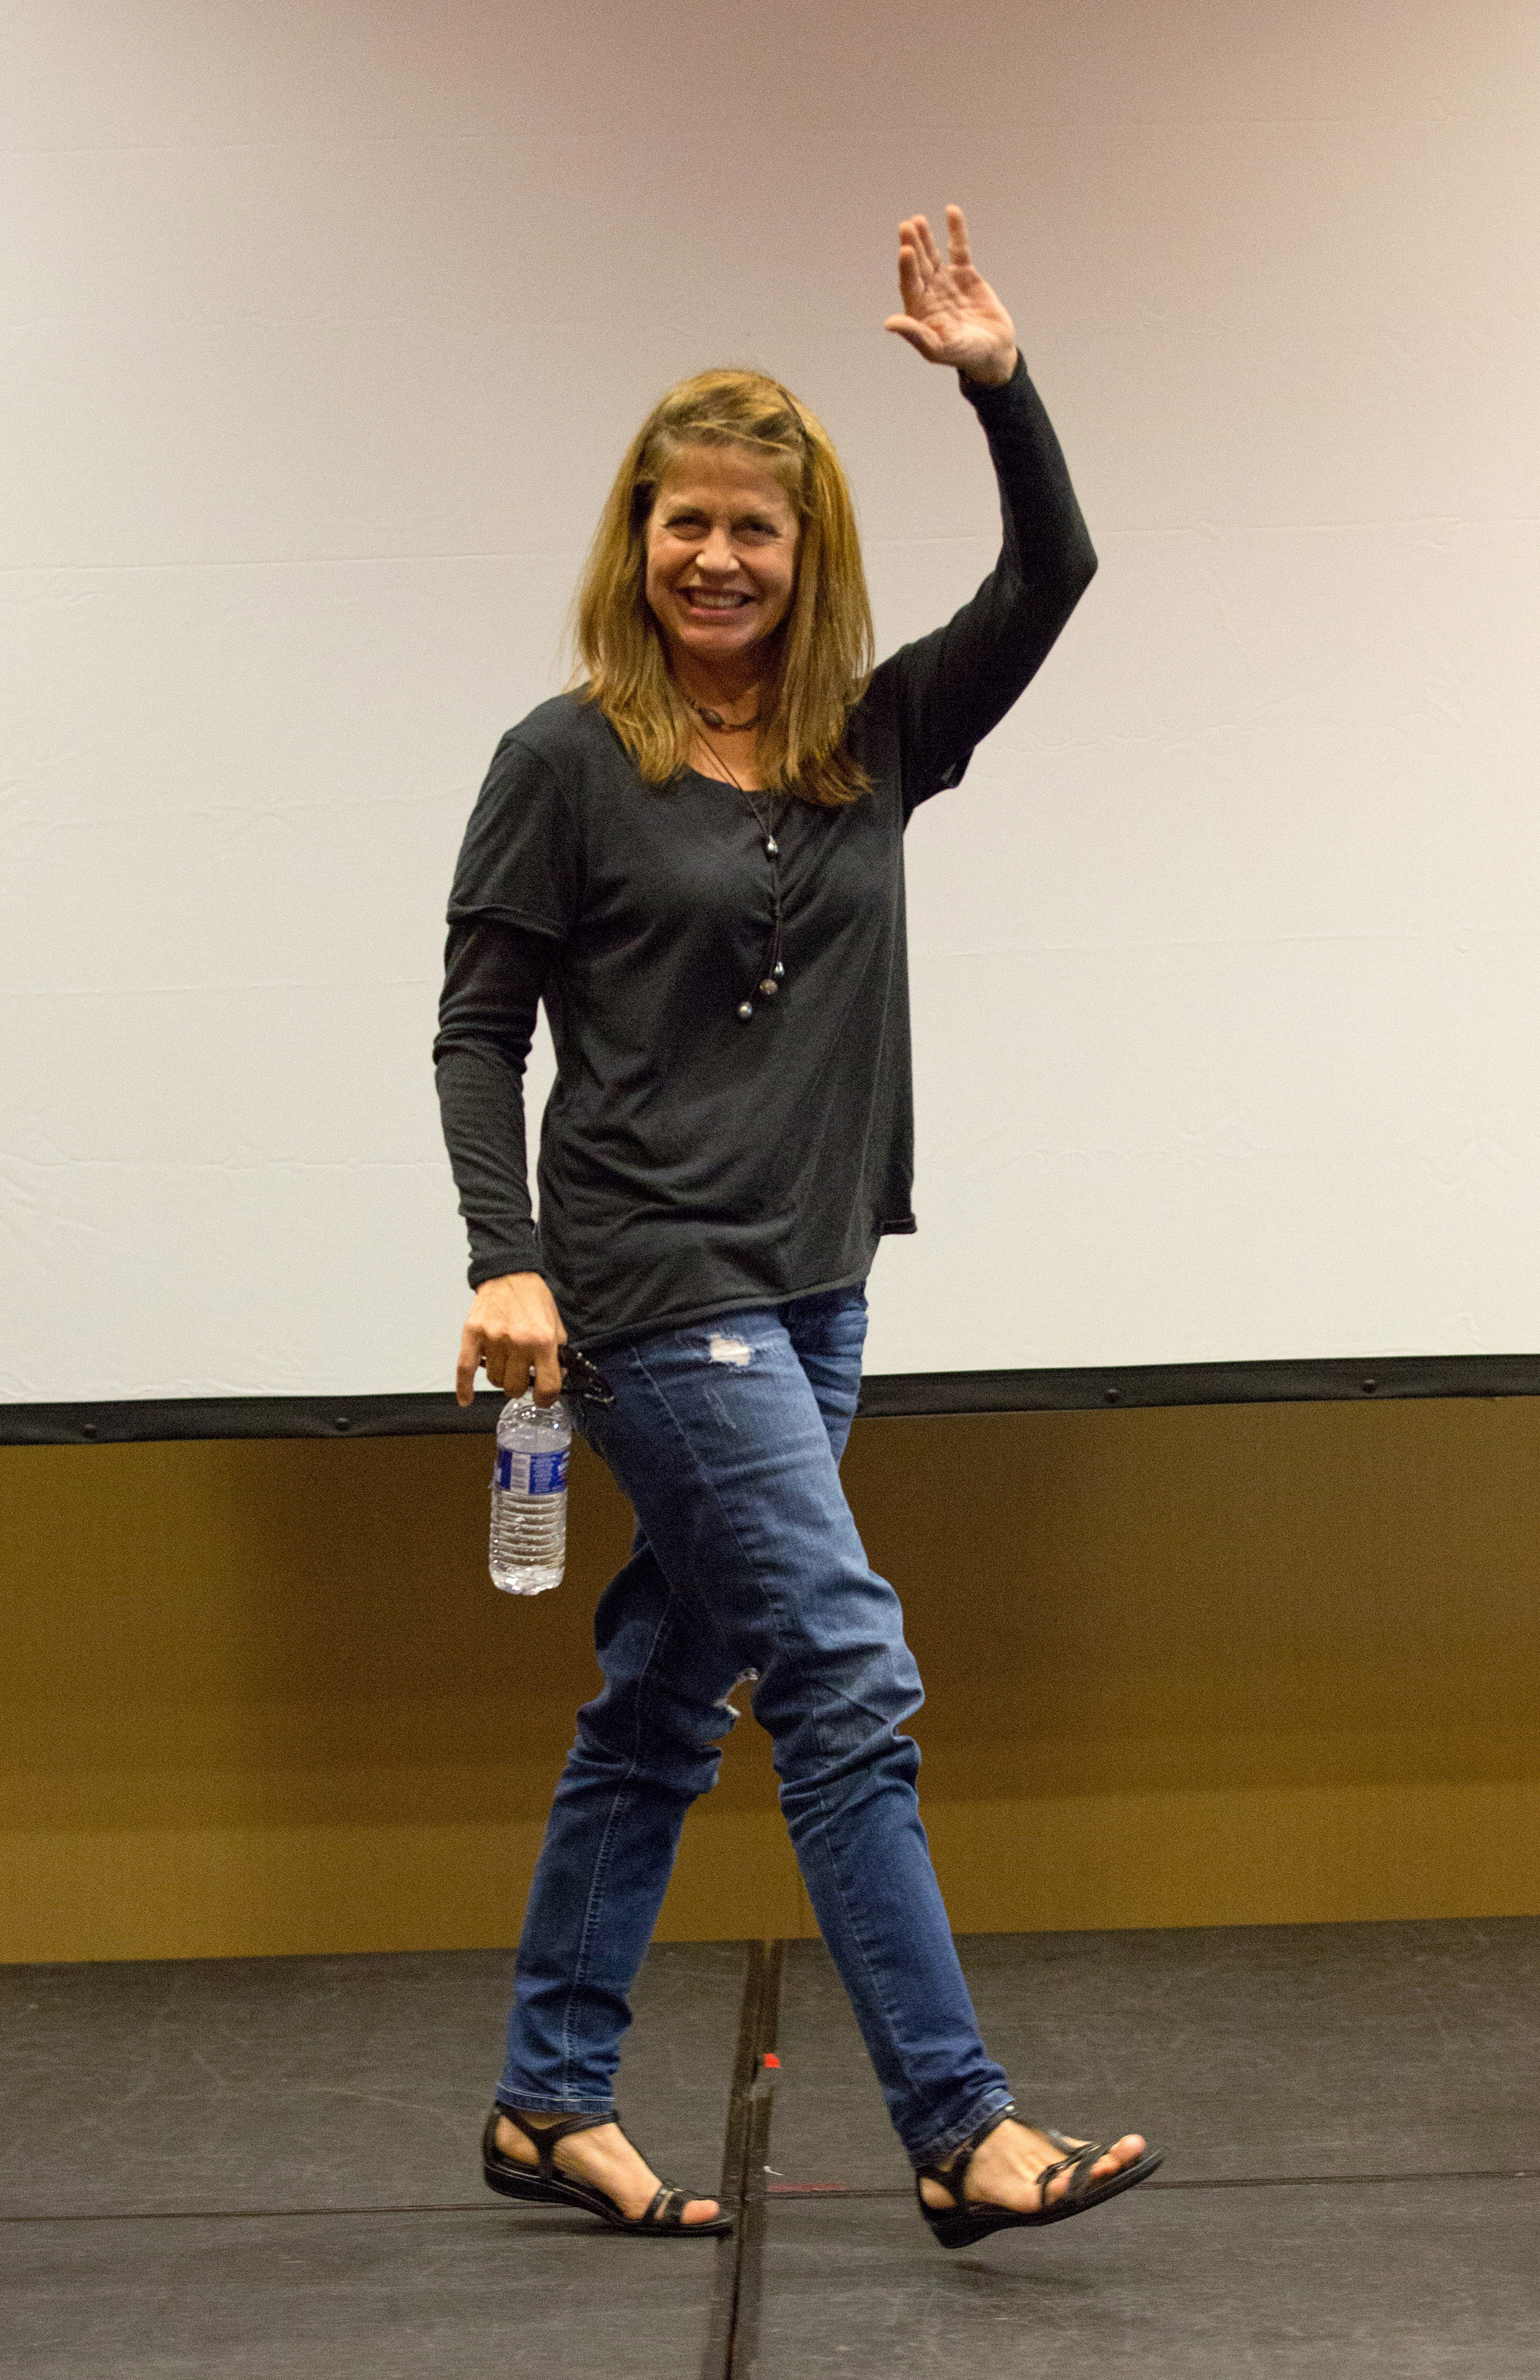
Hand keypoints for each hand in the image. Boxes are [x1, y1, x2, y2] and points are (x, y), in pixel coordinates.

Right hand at [457, 1272, 566, 1408]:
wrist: (510, 1273)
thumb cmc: (533, 1299)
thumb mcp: (556, 1325)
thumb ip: (558, 1353)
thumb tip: (555, 1377)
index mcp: (543, 1341)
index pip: (547, 1385)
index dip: (547, 1398)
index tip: (543, 1398)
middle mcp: (518, 1342)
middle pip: (516, 1387)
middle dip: (520, 1387)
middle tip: (521, 1376)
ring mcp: (493, 1339)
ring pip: (494, 1380)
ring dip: (500, 1377)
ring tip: (504, 1365)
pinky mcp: (473, 1334)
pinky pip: (465, 1369)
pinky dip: (464, 1387)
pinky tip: (465, 1399)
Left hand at [885, 204, 1017, 386]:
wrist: (993, 351)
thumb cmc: (964, 355)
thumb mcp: (939, 348)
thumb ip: (916, 335)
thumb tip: (889, 323)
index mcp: (918, 310)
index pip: (909, 284)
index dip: (907, 268)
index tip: (905, 249)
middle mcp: (928, 293)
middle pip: (918, 265)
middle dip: (913, 246)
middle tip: (907, 225)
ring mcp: (945, 281)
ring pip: (933, 255)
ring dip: (926, 238)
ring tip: (918, 220)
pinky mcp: (964, 274)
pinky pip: (959, 249)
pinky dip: (956, 231)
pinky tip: (952, 211)